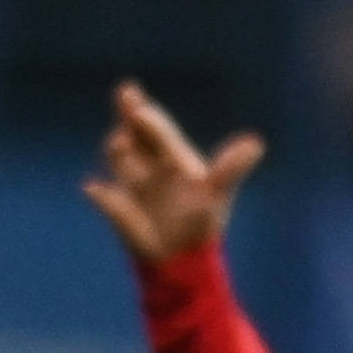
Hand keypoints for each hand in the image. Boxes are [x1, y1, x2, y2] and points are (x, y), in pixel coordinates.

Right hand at [83, 82, 263, 266]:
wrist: (184, 256)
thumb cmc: (202, 221)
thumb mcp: (217, 191)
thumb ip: (231, 167)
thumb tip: (257, 143)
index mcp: (169, 155)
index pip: (156, 129)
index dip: (150, 117)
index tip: (142, 110)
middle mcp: (146, 162)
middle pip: (133, 133)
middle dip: (128, 115)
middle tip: (128, 95)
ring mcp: (130, 181)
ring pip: (119, 158)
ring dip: (118, 151)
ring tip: (121, 144)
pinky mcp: (117, 205)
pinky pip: (103, 196)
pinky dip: (100, 194)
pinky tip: (95, 188)